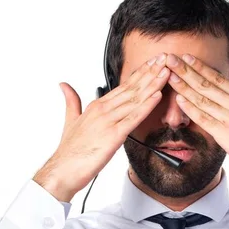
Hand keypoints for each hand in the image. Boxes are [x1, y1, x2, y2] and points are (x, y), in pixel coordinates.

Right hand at [33, 53, 170, 201]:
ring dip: (153, 85)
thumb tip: (64, 85)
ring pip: (135, 99)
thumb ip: (71, 101)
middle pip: (132, 88)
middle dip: (151, 72)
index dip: (141, 73)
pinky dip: (146, 107)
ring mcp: (108, 122)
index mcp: (97, 106)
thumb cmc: (70, 150)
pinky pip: (133, 119)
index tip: (153, 62)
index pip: (124, 86)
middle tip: (165, 58)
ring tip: (166, 72)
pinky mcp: (113, 136)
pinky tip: (157, 97)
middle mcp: (103, 110)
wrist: (62, 169)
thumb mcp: (71, 120)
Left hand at [164, 53, 228, 201]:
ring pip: (202, 99)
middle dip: (186, 70)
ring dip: (183, 86)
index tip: (188, 59)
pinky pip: (204, 119)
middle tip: (170, 58)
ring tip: (169, 75)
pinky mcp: (226, 136)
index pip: (220, 80)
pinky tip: (178, 100)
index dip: (201, 68)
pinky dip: (190, 109)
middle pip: (207, 85)